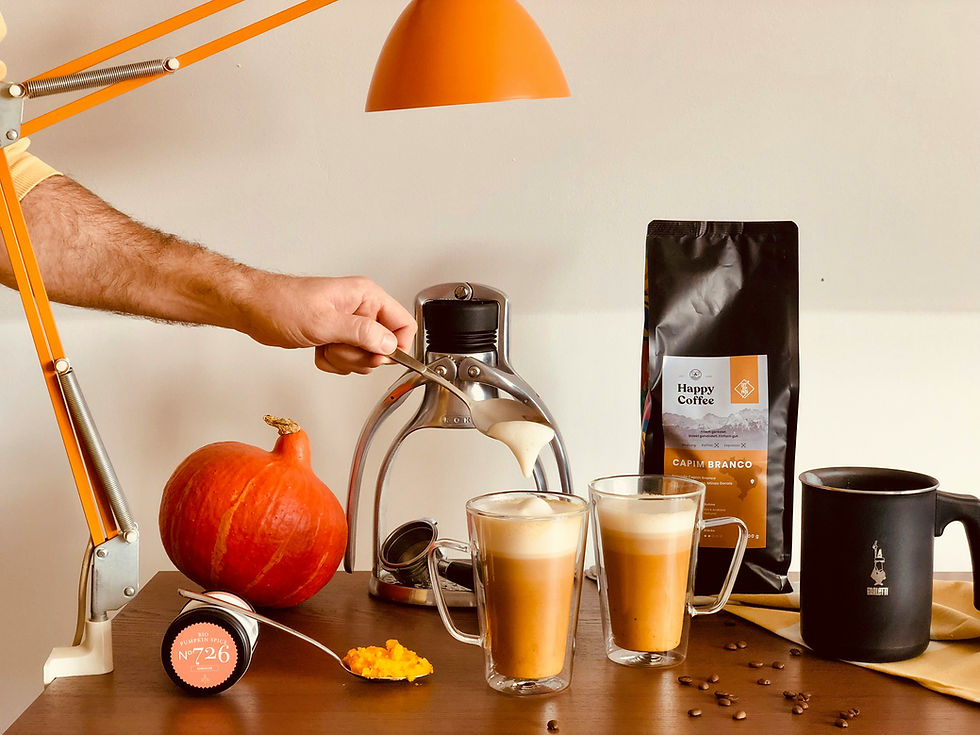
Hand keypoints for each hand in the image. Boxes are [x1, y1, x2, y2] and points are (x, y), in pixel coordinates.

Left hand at [241, 274, 415, 374]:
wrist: (253, 308)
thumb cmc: (280, 303)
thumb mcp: (324, 321)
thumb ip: (361, 333)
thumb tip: (389, 344)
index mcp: (366, 296)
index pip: (403, 324)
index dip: (396, 346)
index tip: (377, 357)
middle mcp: (361, 309)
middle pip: (384, 346)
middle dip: (360, 356)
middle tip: (339, 347)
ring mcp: (348, 324)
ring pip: (365, 357)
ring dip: (344, 361)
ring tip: (325, 345)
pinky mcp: (336, 336)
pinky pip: (346, 361)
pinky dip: (332, 362)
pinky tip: (317, 349)